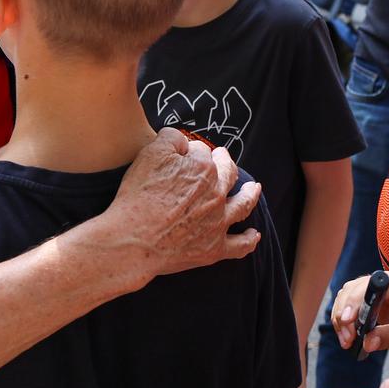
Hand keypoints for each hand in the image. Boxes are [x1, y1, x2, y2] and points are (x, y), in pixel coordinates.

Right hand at [109, 128, 261, 279]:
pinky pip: (239, 245)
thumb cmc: (138, 196)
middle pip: (227, 173)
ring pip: (242, 204)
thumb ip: (170, 138)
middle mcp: (217, 193)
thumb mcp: (149, 154)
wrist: (134, 240)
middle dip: (225, 163)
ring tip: (254, 188)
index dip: (190, 153)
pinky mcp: (214, 249)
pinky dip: (249, 239)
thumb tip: (183, 141)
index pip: (201, 152)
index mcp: (203, 168)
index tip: (182, 156)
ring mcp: (218, 222)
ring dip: (250, 194)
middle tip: (222, 158)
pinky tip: (254, 235)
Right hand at [329, 269, 388, 357]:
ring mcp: (381, 291)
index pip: (371, 285)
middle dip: (346, 313)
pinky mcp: (376, 302)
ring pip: (350, 296)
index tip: (348, 321)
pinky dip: (347, 320)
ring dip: (343, 317)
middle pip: (355, 289)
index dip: (356, 301)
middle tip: (346, 339)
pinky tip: (349, 337)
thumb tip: (366, 342)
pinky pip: (354, 305)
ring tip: (346, 341)